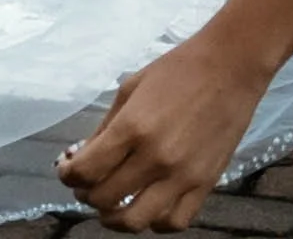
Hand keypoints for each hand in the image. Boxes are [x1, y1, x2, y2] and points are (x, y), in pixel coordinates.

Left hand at [58, 33, 270, 230]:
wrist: (227, 70)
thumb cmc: (174, 71)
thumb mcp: (129, 90)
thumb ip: (105, 128)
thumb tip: (82, 156)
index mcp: (132, 128)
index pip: (87, 170)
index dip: (68, 176)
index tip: (65, 172)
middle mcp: (156, 158)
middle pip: (107, 198)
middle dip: (86, 195)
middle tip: (83, 186)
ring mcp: (183, 177)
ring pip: (138, 221)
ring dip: (115, 218)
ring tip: (108, 206)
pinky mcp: (205, 186)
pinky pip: (176, 222)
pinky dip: (155, 223)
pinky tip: (146, 208)